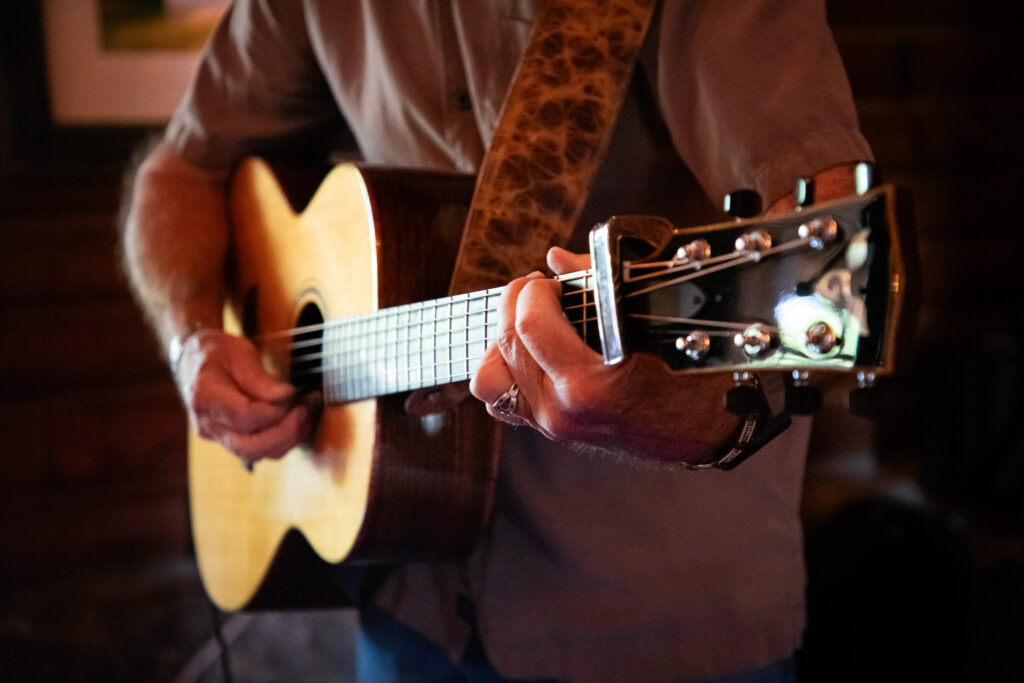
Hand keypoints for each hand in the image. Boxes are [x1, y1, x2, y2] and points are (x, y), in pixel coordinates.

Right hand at [174, 329, 321, 462]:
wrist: (193, 359)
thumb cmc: (216, 351)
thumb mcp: (238, 352)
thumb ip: (259, 377)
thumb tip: (286, 395)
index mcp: (205, 398)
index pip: (245, 417)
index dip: (276, 410)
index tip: (296, 392)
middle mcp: (209, 425)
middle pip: (251, 447)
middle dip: (287, 432)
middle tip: (308, 407)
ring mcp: (218, 437)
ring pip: (258, 453)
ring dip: (290, 437)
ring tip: (309, 409)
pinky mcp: (230, 441)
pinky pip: (260, 449)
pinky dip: (283, 439)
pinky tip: (300, 419)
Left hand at [470, 247, 737, 463]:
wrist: (705, 426)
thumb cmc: (689, 370)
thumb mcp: (653, 318)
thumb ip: (597, 283)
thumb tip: (556, 257)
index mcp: (589, 385)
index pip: (528, 325)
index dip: (532, 291)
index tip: (550, 282)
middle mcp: (563, 410)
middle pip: (506, 345)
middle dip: (515, 304)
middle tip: (539, 291)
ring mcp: (553, 425)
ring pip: (488, 379)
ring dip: (503, 340)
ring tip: (528, 322)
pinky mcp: (550, 430)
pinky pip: (501, 400)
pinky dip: (506, 371)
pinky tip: (530, 351)